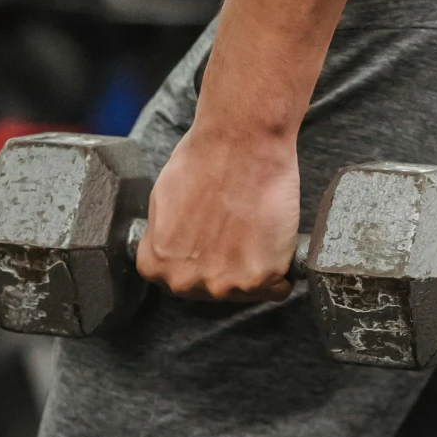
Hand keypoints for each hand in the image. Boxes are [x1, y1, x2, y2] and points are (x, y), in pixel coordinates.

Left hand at [136, 115, 300, 302]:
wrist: (241, 144)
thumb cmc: (203, 161)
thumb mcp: (162, 202)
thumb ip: (165, 237)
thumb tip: (178, 249)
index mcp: (156, 265)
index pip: (179, 281)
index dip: (199, 259)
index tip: (211, 243)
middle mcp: (184, 282)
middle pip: (211, 290)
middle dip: (225, 267)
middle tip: (236, 234)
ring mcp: (223, 284)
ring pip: (244, 292)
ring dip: (253, 269)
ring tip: (254, 232)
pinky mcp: (260, 278)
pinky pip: (277, 289)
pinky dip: (281, 272)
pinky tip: (274, 244)